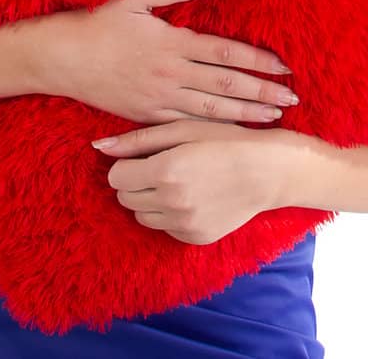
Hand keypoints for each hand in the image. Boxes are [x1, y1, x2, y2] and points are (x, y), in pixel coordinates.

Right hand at [40, 0, 300, 125]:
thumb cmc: (99, 25)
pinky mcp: (147, 116)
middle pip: (227, 86)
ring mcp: (160, 98)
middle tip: (293, 99)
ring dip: (246, 115)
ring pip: (212, 110)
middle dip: (263, 92)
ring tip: (274, 118)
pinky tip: (233, 135)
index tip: (284, 67)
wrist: (62, 59)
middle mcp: (171, 73)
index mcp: (173, 43)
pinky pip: (186, 126)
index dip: (258, 60)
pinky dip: (213, 131)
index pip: (226, 52)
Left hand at [93, 119, 291, 244]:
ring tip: (178, 182)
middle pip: (125, 198)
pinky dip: (171, 214)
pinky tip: (194, 197)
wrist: (270, 171)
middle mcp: (171, 202)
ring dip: (151, 200)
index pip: (116, 177)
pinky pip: (165, 228)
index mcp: (165, 170)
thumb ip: (138, 140)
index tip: (145, 158)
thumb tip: (98, 147)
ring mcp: (183, 224)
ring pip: (142, 216)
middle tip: (162, 168)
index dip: (128, 165)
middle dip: (136, 183)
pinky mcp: (194, 238)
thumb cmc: (226, 141)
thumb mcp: (184, 129)